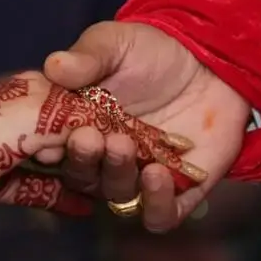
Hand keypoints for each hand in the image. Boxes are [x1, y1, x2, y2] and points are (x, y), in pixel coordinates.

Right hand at [0, 71, 200, 214]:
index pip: (55, 150)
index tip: (49, 136)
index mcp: (80, 128)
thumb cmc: (154, 52)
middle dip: (85, 161)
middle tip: (90, 137)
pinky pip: (162, 216)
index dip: (49, 148)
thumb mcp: (117, 44)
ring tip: (125, 146)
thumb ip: (88, 56)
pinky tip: (157, 176)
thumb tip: (54, 65)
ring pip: (119, 197)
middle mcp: (106, 160)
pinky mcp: (181, 190)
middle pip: (84, 178)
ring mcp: (141, 177)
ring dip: (117, 177)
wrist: (211, 59)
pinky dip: (156, 205)